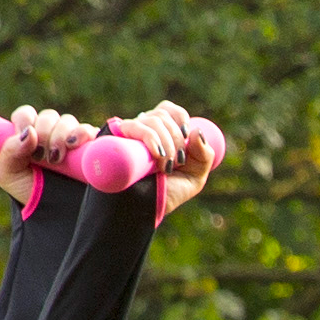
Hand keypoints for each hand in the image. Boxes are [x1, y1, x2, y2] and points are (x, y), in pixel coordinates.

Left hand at [0, 105, 95, 216]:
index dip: (25, 121)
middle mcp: (52, 134)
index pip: (26, 114)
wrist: (56, 215)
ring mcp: (73, 140)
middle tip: (42, 155)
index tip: (26, 139)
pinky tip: (74, 146)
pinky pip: (89, 130)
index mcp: (29, 136)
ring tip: (58, 157)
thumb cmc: (31, 193)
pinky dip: (83, 133)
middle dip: (44, 131)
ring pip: (68, 121)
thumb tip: (29, 132)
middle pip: (48, 116)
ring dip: (61, 134)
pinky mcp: (92, 147)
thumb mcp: (10, 175)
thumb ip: (10, 152)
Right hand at [113, 101, 224, 221]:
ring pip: (151, 120)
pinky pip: (133, 127)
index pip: (167, 109)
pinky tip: (157, 154)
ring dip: (166, 142)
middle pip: (162, 115)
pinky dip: (150, 137)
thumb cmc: (167, 193)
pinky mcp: (115, 140)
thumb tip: (197, 130)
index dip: (179, 117)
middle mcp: (142, 130)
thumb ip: (204, 155)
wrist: (145, 211)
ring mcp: (128, 134)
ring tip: (166, 167)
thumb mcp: (195, 176)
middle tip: (178, 163)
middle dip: (176, 138)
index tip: (186, 135)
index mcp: (160, 133)